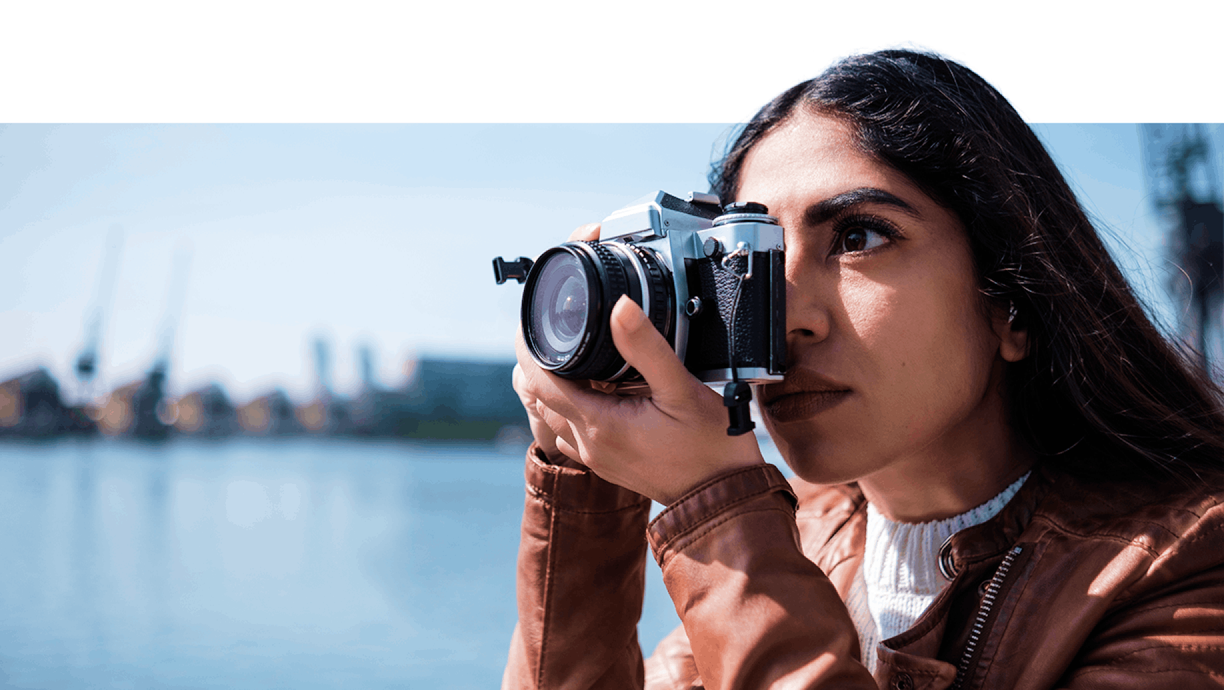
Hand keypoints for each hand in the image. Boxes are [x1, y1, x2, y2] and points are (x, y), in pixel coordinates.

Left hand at [513, 225, 765, 503]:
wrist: (724, 498)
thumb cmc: (710, 445)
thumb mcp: (681, 388)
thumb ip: (646, 347)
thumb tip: (620, 306)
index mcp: (599, 423)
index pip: (540, 383)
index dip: (528, 350)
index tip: (529, 324)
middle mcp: (589, 444)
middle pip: (539, 399)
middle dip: (535, 365)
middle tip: (548, 332)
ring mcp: (597, 458)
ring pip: (552, 418)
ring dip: (550, 389)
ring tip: (565, 357)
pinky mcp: (608, 465)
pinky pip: (570, 434)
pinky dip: (567, 409)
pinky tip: (591, 393)